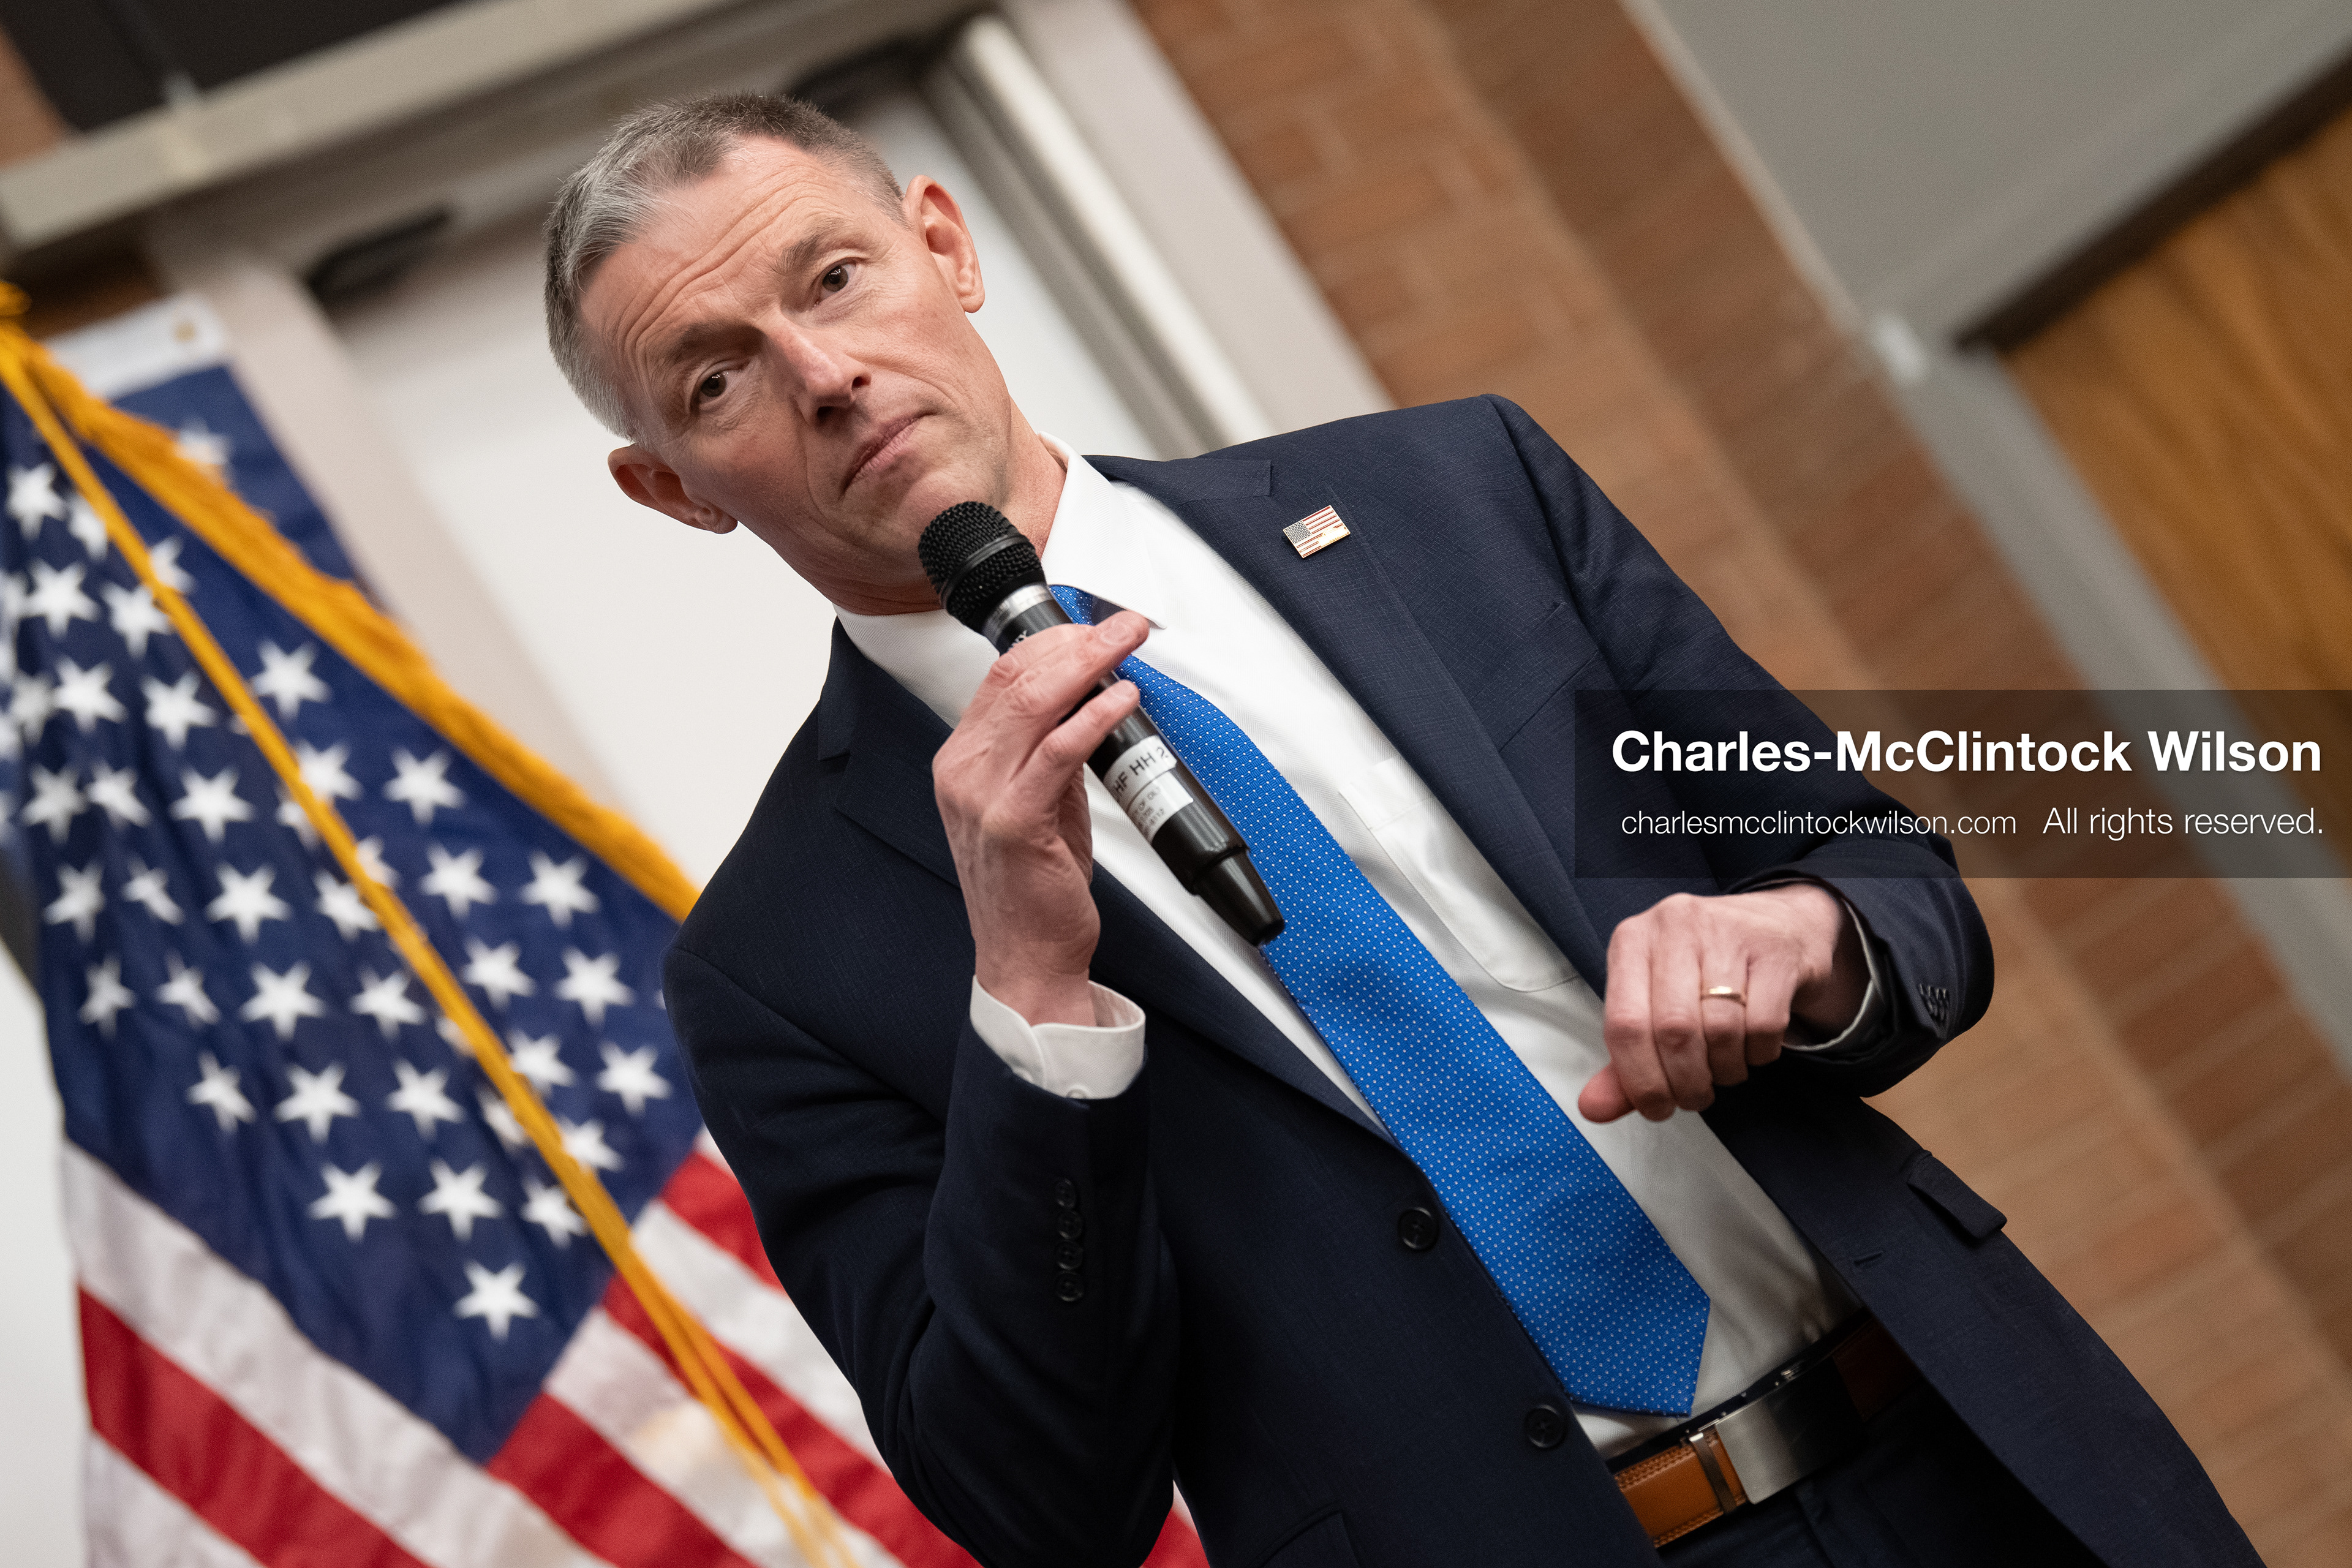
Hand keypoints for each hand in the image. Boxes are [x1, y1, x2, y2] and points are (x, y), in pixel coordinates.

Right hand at [933, 612, 1149, 1026]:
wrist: (1024, 958)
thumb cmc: (1033, 889)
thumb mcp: (1037, 807)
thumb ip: (1051, 757)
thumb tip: (1087, 708)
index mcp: (962, 762)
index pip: (1000, 679)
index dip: (1050, 643)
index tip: (1093, 627)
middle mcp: (963, 772)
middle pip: (1015, 680)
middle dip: (1075, 641)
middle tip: (1121, 625)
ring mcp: (981, 796)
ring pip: (1033, 705)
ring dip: (1087, 664)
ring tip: (1125, 644)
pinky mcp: (1013, 821)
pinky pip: (1057, 753)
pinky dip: (1093, 718)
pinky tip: (1121, 699)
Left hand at [1579, 884, 1864, 1122]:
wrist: (1779, 926)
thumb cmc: (1706, 971)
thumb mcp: (1654, 1003)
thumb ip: (1624, 1059)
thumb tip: (1594, 1107)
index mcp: (1632, 941)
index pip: (1623, 1024)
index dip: (1639, 1080)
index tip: (1656, 1106)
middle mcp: (1675, 927)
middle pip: (1673, 1030)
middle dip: (1685, 1082)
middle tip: (1694, 1097)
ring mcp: (1727, 932)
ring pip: (1721, 1030)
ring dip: (1724, 1070)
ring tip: (1725, 1070)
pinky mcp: (1775, 949)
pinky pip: (1765, 1024)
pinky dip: (1758, 1054)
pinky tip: (1753, 1048)